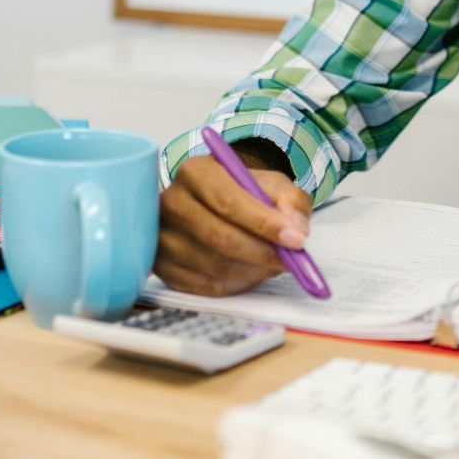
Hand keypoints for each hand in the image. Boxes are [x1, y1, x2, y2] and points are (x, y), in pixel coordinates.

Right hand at [156, 154, 312, 296]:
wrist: (214, 206)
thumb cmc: (243, 193)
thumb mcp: (271, 185)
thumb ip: (290, 200)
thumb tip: (296, 227)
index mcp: (196, 172)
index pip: (228, 202)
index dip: (264, 224)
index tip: (296, 239)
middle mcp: (171, 202)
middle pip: (220, 237)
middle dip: (262, 253)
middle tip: (289, 260)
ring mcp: (162, 237)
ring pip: (215, 266)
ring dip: (253, 271)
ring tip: (272, 264)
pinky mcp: (163, 267)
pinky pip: (206, 286)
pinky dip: (237, 284)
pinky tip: (251, 272)